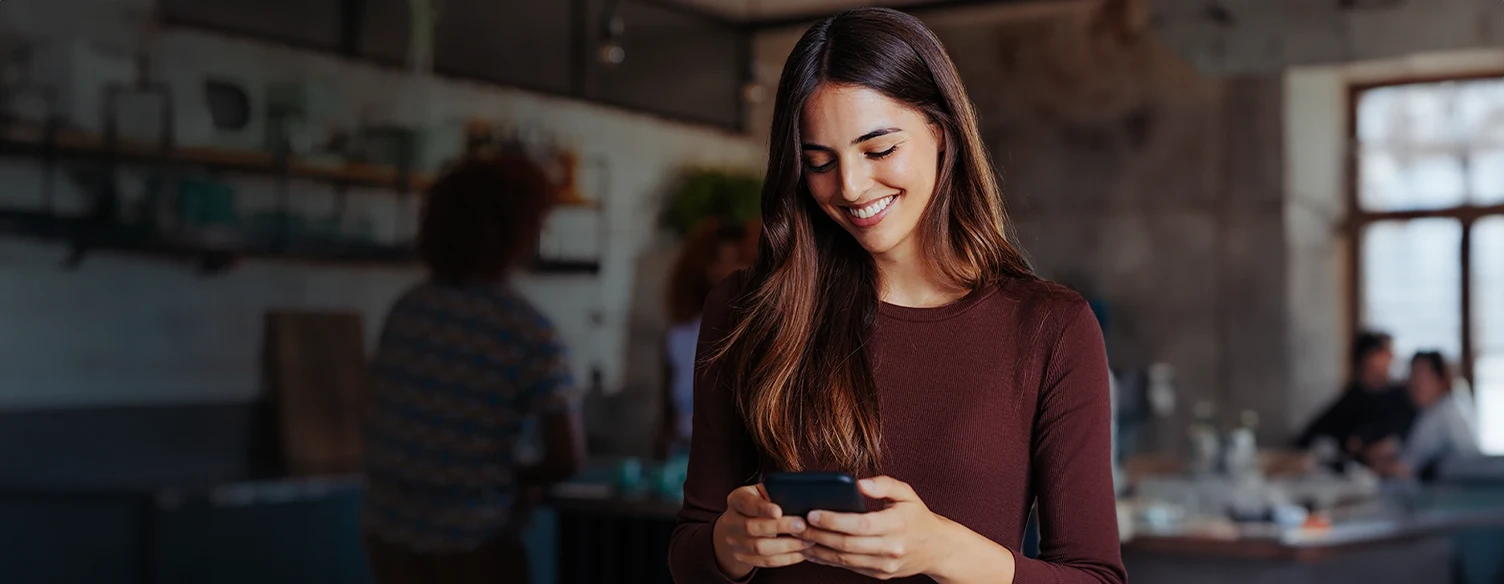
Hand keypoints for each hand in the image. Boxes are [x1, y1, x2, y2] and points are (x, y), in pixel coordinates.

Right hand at [712, 484, 812, 577]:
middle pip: (752, 527)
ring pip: (759, 548)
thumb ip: (775, 493)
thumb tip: (799, 498)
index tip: (778, 511)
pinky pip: (765, 561)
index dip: (761, 508)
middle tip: (802, 526)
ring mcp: (733, 541)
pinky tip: (801, 553)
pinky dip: (786, 558)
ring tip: (807, 541)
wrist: (739, 524)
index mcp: (736, 499)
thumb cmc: (759, 503)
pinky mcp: (741, 557)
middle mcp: (730, 521)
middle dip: (780, 527)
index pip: (746, 503)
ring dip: (786, 546)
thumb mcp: (762, 492)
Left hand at [798, 476, 957, 579]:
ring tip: (798, 537)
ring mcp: (885, 565)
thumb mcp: (907, 493)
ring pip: (845, 559)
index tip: (812, 512)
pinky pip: (849, 567)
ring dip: (818, 550)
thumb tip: (859, 483)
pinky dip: (828, 560)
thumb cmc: (917, 516)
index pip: (860, 524)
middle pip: (847, 544)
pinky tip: (813, 549)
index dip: (833, 520)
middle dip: (818, 535)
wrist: (937, 549)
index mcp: (897, 525)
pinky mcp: (879, 574)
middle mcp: (891, 548)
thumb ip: (884, 484)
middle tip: (796, 525)